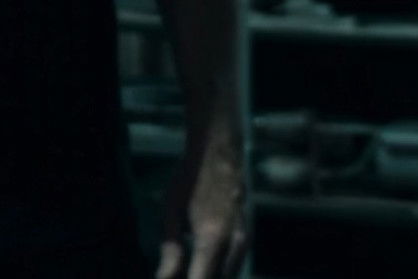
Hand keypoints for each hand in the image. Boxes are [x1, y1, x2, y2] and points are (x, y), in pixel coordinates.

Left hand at [156, 136, 247, 278]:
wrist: (220, 151)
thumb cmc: (190, 179)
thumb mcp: (171, 211)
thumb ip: (170, 249)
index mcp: (211, 238)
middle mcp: (234, 244)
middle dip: (195, 278)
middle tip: (176, 272)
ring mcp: (245, 241)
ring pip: (226, 276)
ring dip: (206, 273)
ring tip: (185, 266)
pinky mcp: (247, 238)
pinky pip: (232, 266)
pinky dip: (216, 270)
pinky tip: (197, 262)